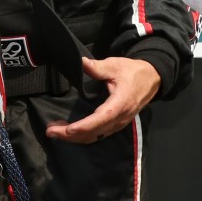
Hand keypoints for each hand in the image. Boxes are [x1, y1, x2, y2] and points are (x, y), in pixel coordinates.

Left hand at [44, 57, 160, 142]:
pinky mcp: (116, 124)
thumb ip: (97, 67)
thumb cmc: (133, 72)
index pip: (99, 120)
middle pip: (93, 133)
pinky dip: (83, 135)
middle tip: (50, 131)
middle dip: (70, 135)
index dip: (82, 127)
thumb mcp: (115, 66)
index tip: (67, 130)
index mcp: (119, 104)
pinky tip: (70, 132)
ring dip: (74, 138)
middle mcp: (119, 119)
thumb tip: (81, 62)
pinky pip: (98, 134)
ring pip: (95, 137)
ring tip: (55, 132)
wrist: (152, 79)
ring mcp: (118, 124)